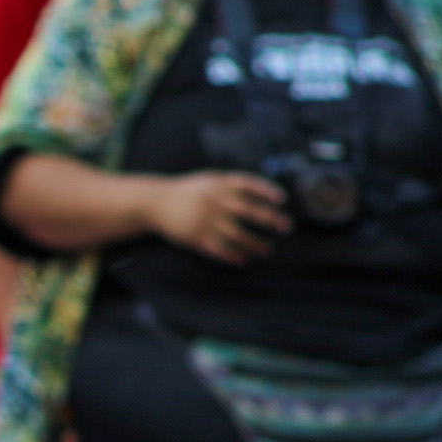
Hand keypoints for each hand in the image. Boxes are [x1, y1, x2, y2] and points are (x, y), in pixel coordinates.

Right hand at [146, 171, 290, 264]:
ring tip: (267, 251)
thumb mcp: (207, 180)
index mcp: (218, 184)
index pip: (248, 185)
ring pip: (238, 234)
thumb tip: (262, 196)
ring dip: (256, 244)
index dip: (267, 191)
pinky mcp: (196, 238)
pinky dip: (235, 256)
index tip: (282, 199)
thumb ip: (231, 185)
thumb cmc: (186, 191)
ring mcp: (205, 220)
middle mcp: (214, 201)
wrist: (154, 203)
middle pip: (249, 210)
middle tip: (286, 227)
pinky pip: (220, 249)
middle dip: (270, 219)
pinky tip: (245, 260)